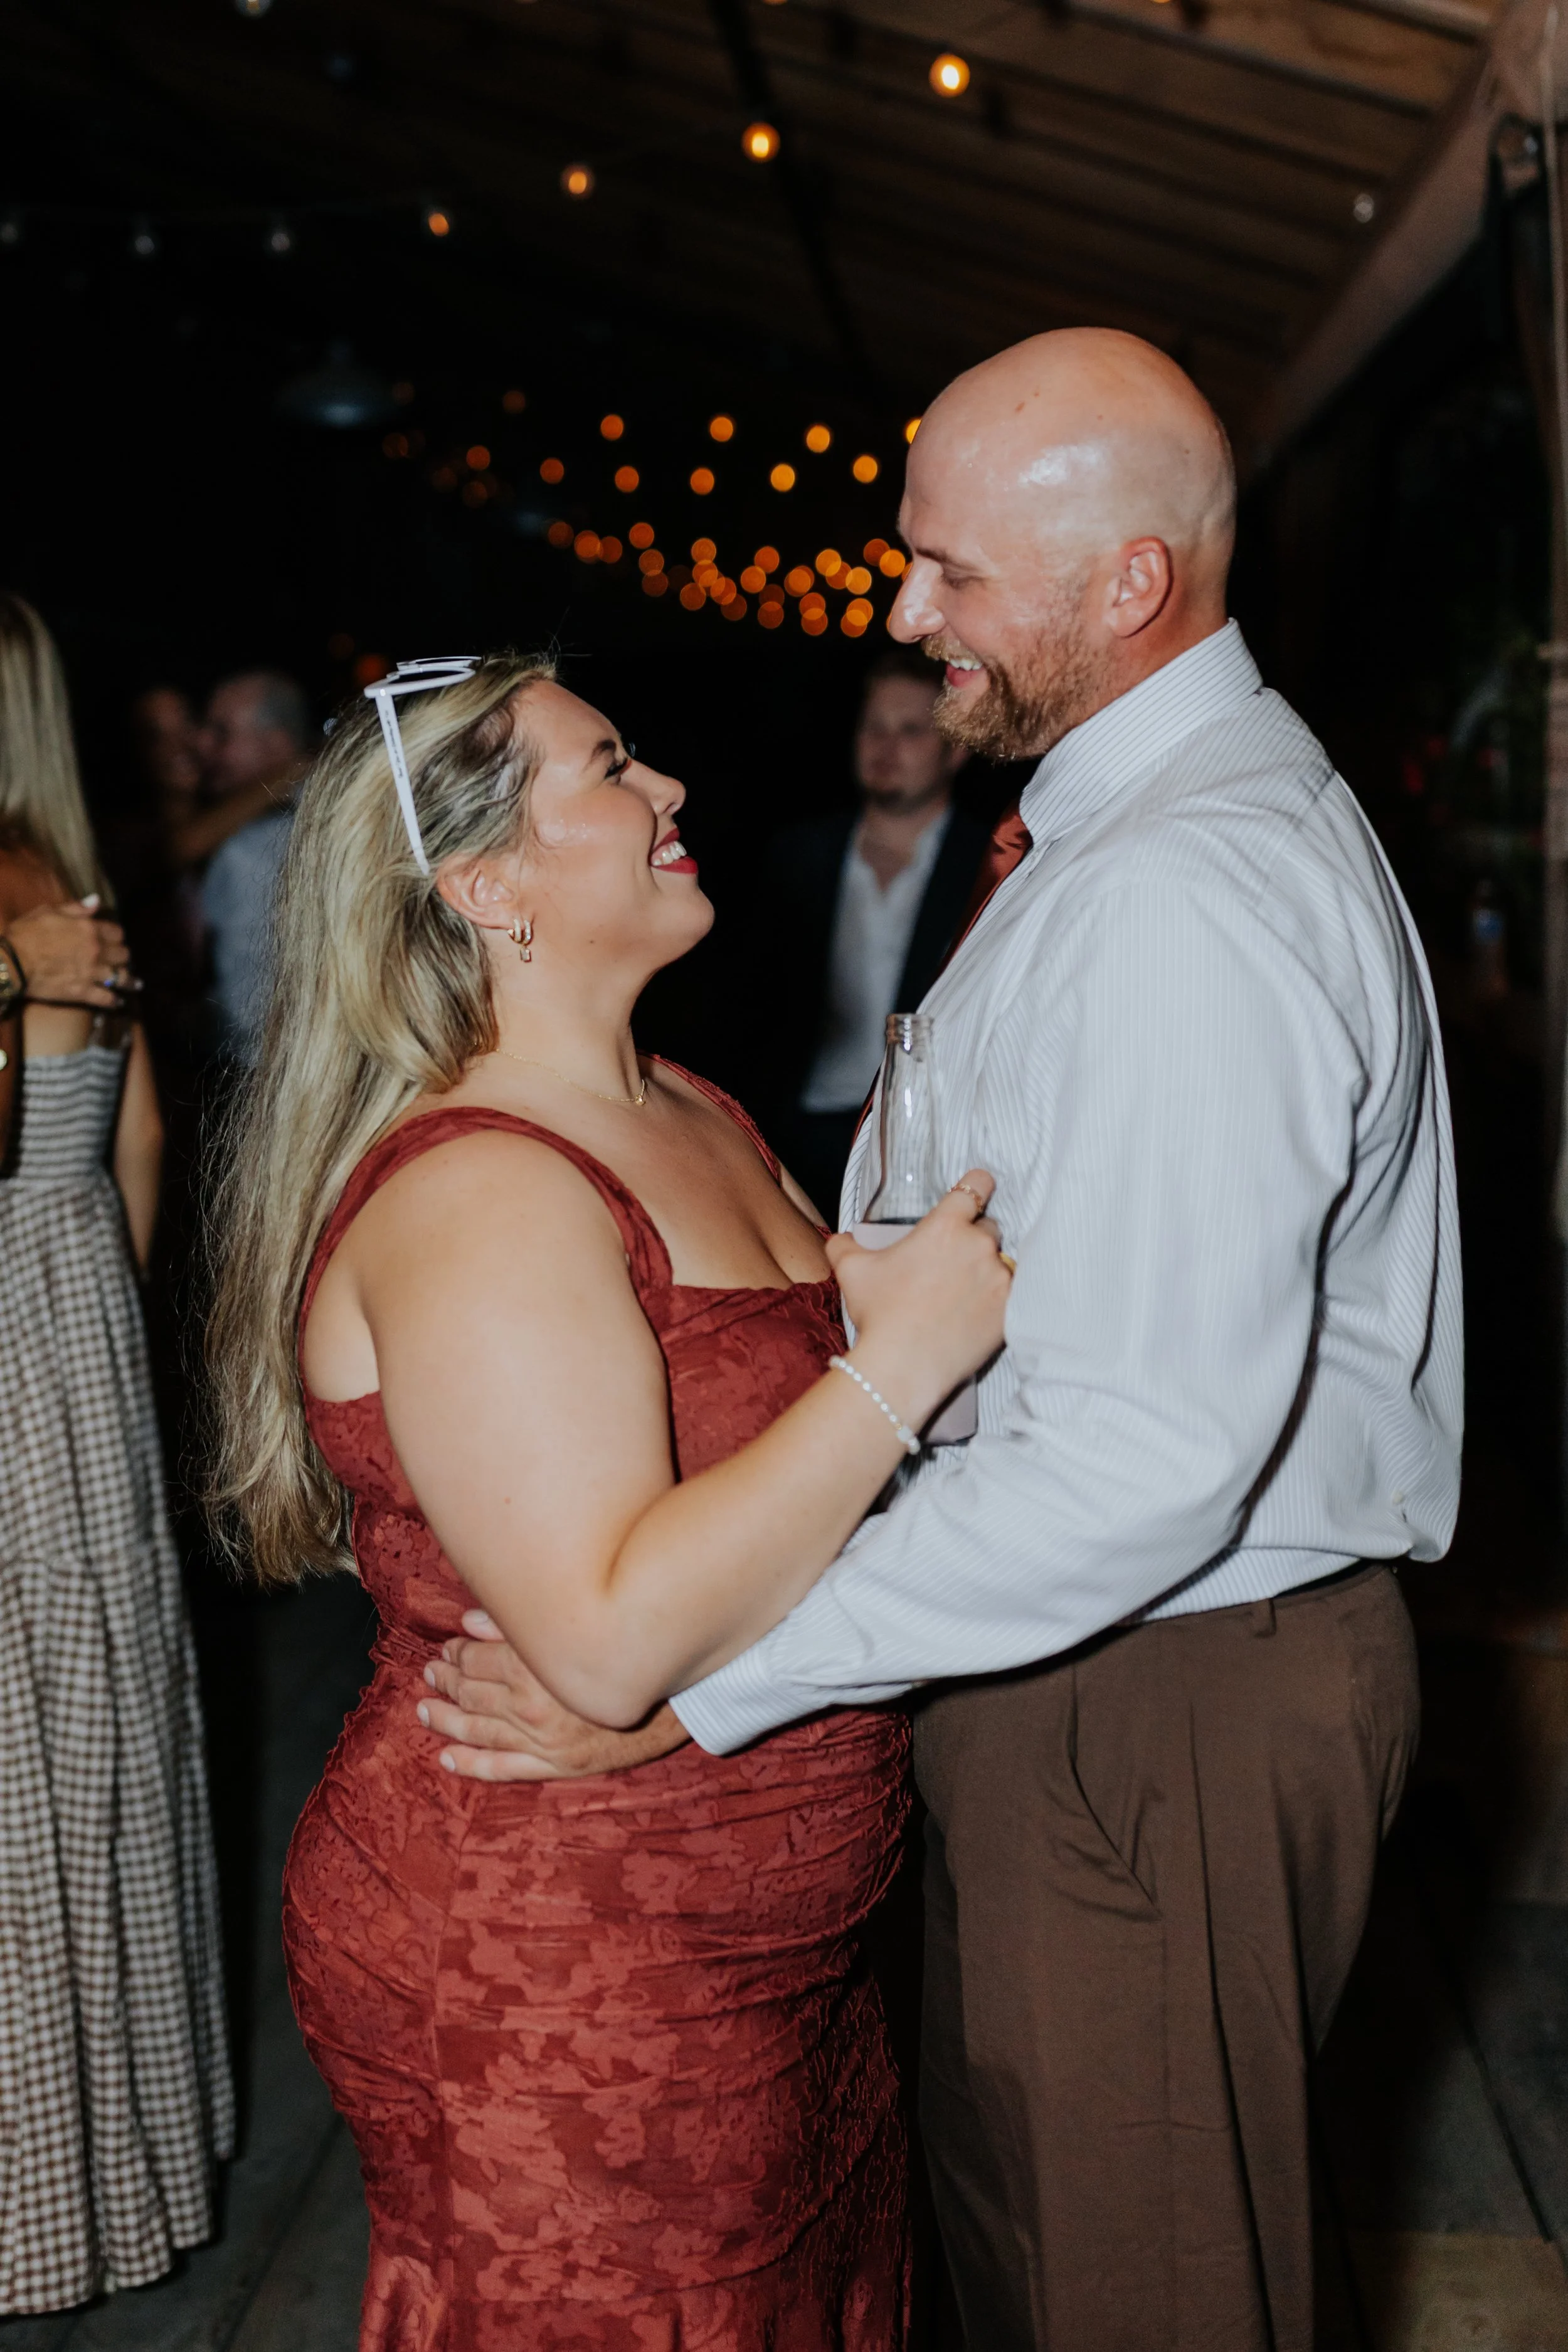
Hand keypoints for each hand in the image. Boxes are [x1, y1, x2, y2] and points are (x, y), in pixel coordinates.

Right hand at [6, 898, 133, 1008]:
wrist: (13, 962)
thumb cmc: (26, 933)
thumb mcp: (48, 911)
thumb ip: (76, 908)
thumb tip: (96, 901)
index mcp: (89, 929)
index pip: (117, 933)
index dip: (117, 937)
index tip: (115, 941)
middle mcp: (96, 950)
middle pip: (123, 955)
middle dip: (123, 957)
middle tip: (122, 961)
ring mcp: (91, 972)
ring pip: (121, 977)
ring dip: (129, 981)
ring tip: (136, 984)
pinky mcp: (83, 992)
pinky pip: (106, 998)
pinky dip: (114, 1001)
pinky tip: (118, 1003)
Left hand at [418, 1611, 690, 1779]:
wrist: (675, 1699)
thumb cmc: (622, 1655)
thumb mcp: (571, 1633)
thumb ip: (517, 1626)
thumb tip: (469, 1622)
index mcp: (534, 1669)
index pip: (477, 1660)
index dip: (456, 1653)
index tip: (447, 1647)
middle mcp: (532, 1708)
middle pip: (472, 1694)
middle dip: (446, 1682)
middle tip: (429, 1674)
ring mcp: (542, 1742)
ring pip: (478, 1731)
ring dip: (447, 1720)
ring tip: (426, 1710)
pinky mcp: (555, 1766)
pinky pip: (503, 1769)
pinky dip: (472, 1765)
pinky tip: (448, 1758)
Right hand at [824, 1167, 1011, 1421]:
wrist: (903, 1365)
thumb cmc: (879, 1314)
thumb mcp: (851, 1270)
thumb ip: (845, 1245)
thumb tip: (842, 1239)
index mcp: (944, 1225)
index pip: (977, 1185)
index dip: (977, 1186)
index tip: (975, 1195)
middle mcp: (977, 1244)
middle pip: (989, 1228)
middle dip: (974, 1240)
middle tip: (952, 1264)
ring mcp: (998, 1277)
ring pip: (1002, 1262)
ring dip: (988, 1271)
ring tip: (966, 1294)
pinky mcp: (1009, 1308)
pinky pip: (1013, 1293)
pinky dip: (999, 1298)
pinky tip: (979, 1312)